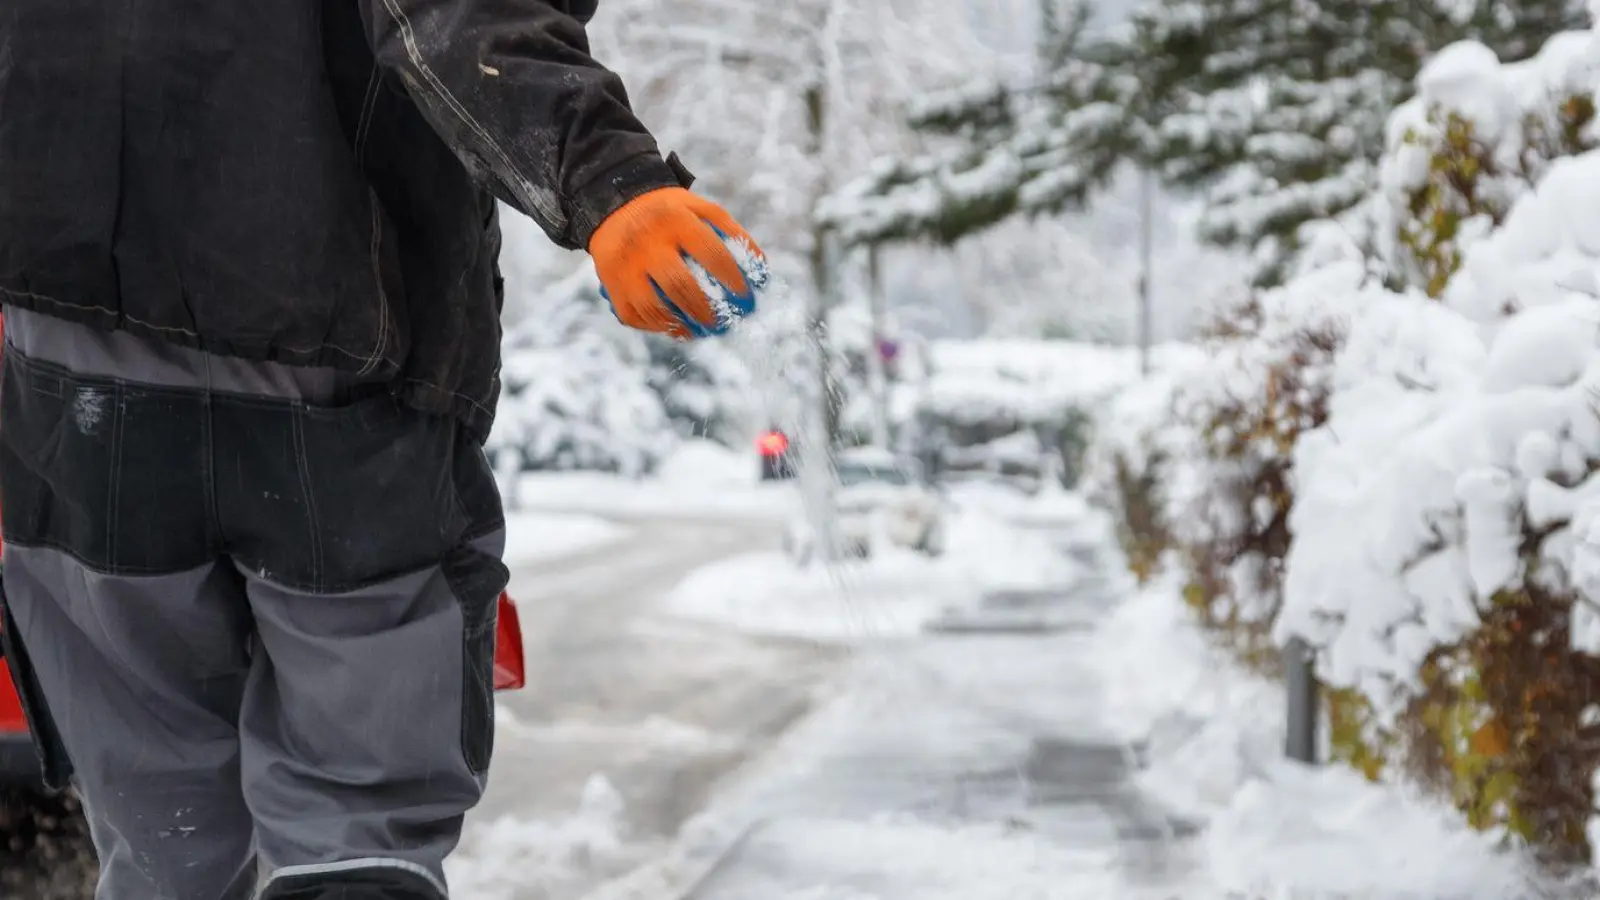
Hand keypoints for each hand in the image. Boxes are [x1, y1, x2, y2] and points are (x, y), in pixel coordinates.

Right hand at [588, 187, 766, 338]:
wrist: (616, 203)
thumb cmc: (669, 212)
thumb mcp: (699, 206)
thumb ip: (731, 231)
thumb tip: (760, 268)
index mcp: (675, 221)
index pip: (711, 254)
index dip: (733, 279)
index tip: (747, 297)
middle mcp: (647, 243)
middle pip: (679, 286)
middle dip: (705, 310)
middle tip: (723, 323)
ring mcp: (625, 265)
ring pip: (652, 307)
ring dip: (679, 325)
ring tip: (699, 331)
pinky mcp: (611, 283)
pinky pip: (633, 314)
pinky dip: (655, 327)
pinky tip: (674, 328)